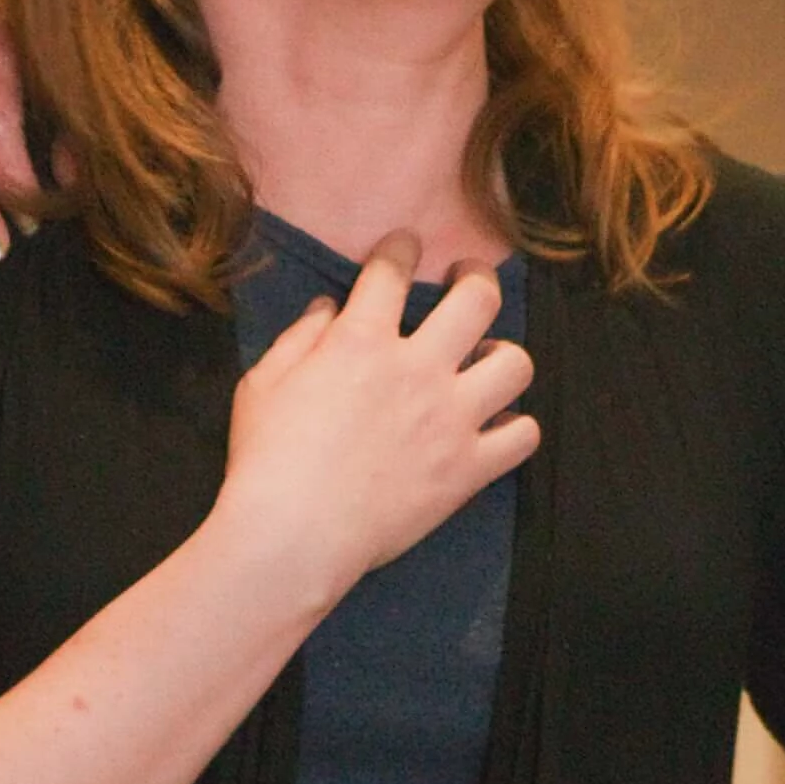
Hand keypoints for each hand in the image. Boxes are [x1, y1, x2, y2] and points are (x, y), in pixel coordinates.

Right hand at [210, 237, 538, 605]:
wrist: (293, 537)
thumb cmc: (266, 461)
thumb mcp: (262, 385)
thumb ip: (299, 338)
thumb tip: (328, 307)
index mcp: (361, 342)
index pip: (393, 270)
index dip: (402, 247)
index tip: (404, 246)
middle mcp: (417, 370)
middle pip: (479, 298)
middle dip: (477, 277)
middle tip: (467, 281)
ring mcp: (451, 420)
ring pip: (516, 364)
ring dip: (503, 356)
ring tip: (486, 360)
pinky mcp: (468, 469)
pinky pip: (523, 436)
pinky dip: (515, 428)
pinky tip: (494, 426)